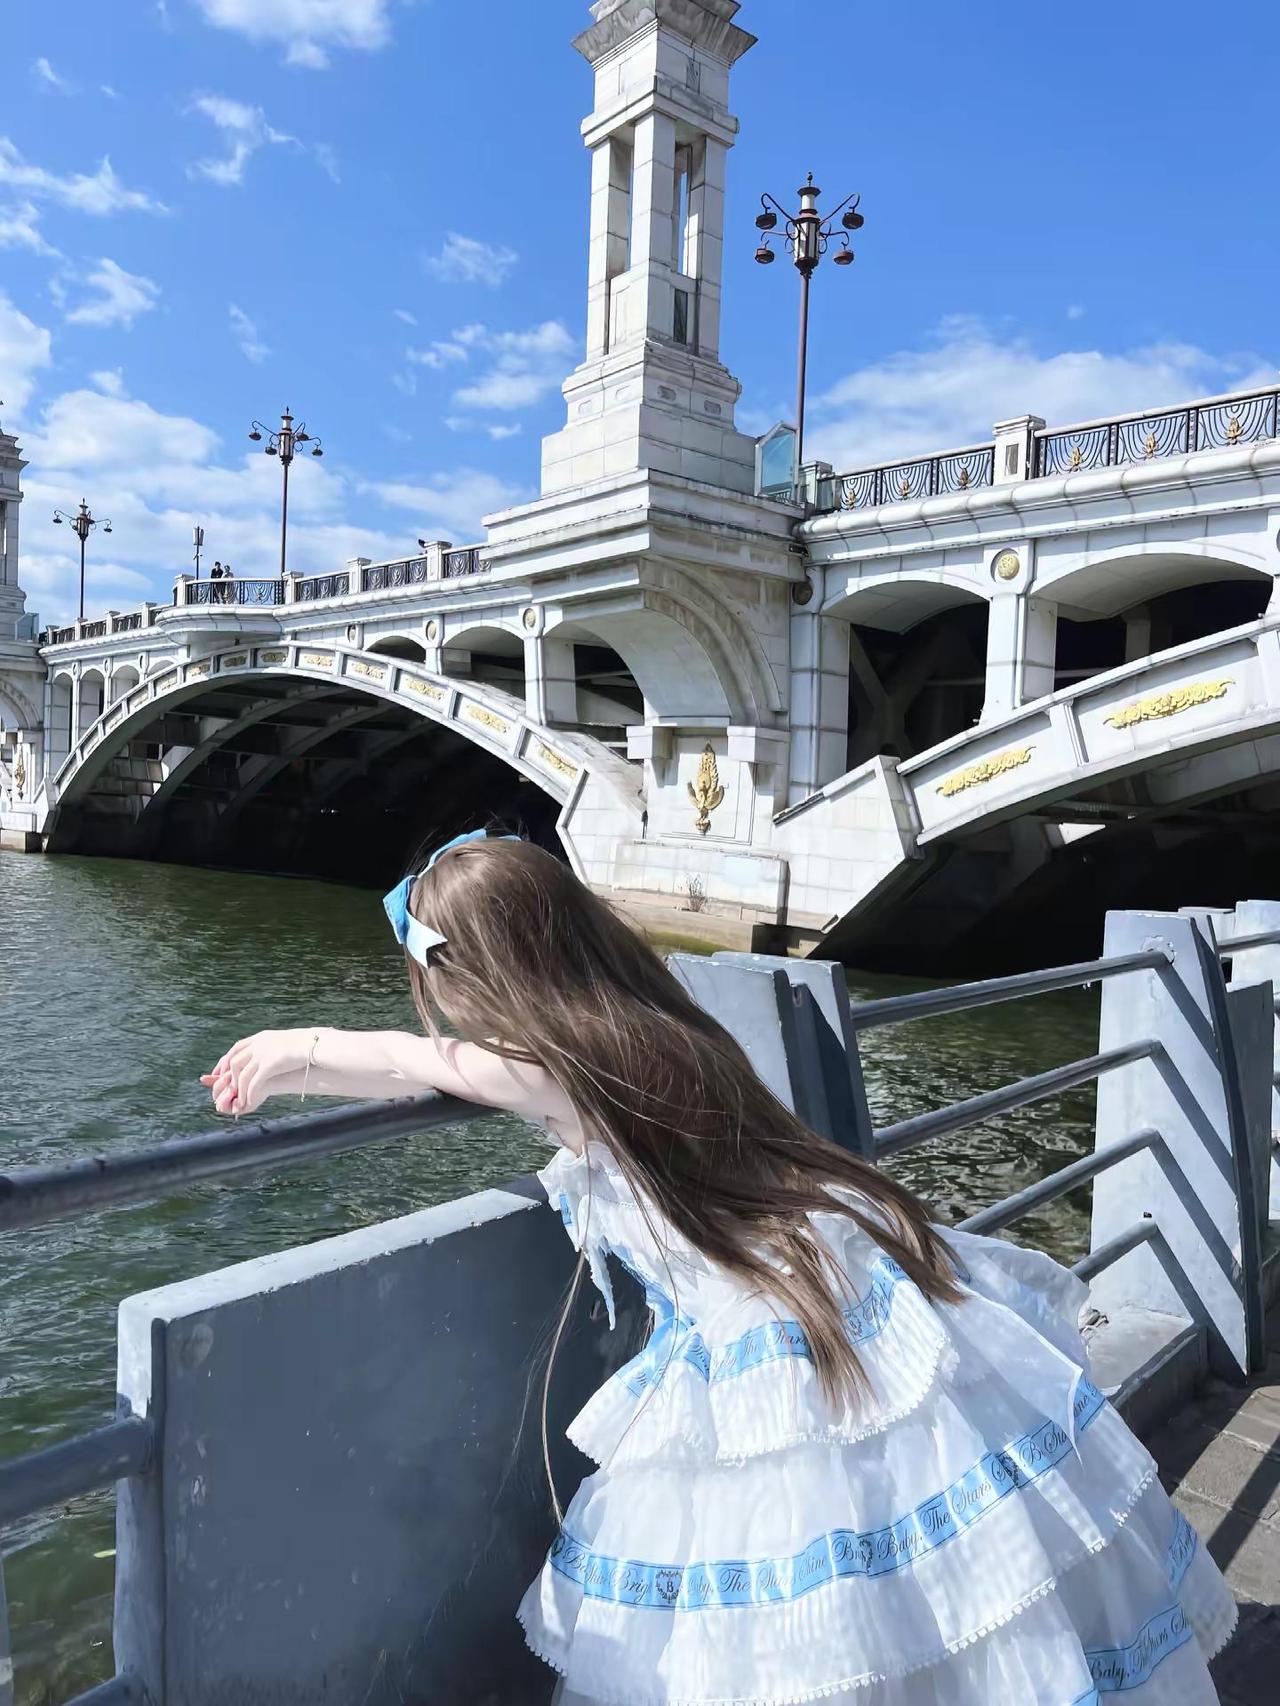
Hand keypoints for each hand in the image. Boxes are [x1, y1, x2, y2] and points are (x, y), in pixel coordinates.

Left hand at [200, 1029, 314, 1116]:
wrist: (315, 1044)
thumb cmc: (305, 1045)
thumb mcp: (283, 1042)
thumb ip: (272, 1047)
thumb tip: (269, 1054)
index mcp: (261, 1037)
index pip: (236, 1048)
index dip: (225, 1061)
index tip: (218, 1072)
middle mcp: (259, 1044)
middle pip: (235, 1062)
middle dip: (230, 1079)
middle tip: (229, 1092)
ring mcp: (263, 1054)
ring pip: (242, 1075)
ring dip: (240, 1090)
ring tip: (240, 1101)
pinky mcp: (270, 1065)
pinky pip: (254, 1082)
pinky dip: (250, 1093)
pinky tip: (250, 1101)